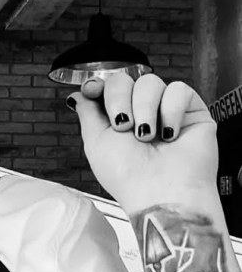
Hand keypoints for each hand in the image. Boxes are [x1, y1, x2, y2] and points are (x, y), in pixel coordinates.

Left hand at [67, 72, 217, 213]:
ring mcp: (166, 111)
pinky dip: (171, 111)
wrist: (160, 192)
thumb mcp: (95, 142)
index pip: (107, 87)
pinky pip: (179, 90)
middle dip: (118, 99)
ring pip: (150, 82)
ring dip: (144, 108)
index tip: (92, 90)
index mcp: (117, 119)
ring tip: (146, 136)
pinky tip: (169, 134)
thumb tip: (78, 94)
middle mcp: (141, 113)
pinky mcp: (192, 111)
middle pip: (125, 80)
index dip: (98, 85)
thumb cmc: (127, 176)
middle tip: (123, 125)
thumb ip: (87, 113)